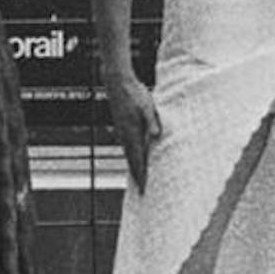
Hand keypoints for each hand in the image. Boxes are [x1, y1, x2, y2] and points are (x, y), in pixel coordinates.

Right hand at [102, 62, 161, 195]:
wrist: (117, 82)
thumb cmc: (134, 93)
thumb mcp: (148, 106)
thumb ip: (152, 121)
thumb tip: (157, 135)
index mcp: (133, 133)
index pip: (138, 160)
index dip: (141, 176)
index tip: (144, 189)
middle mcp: (125, 135)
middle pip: (132, 161)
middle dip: (137, 177)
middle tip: (142, 192)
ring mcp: (122, 131)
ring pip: (129, 154)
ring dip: (134, 167)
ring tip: (138, 179)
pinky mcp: (122, 126)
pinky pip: (127, 146)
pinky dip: (131, 156)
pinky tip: (134, 156)